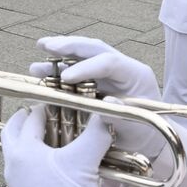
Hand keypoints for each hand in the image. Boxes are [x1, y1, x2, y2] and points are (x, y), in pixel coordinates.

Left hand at [2, 106, 110, 186]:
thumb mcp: (85, 160)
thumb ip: (97, 134)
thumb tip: (107, 113)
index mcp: (25, 149)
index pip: (31, 119)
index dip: (44, 108)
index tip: (54, 103)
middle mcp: (14, 162)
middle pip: (11, 132)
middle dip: (22, 120)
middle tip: (33, 113)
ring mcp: (14, 180)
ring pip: (13, 152)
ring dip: (23, 140)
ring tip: (40, 138)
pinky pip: (20, 170)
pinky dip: (28, 161)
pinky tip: (44, 166)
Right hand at [31, 37, 166, 162]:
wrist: (145, 141)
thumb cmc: (143, 135)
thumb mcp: (134, 130)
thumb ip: (119, 116)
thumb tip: (106, 102)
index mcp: (136, 75)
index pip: (110, 62)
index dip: (86, 67)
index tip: (66, 77)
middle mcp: (122, 68)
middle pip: (95, 49)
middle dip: (70, 45)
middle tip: (46, 45)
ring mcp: (109, 73)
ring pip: (84, 54)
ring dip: (61, 52)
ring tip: (41, 48)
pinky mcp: (97, 80)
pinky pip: (78, 68)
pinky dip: (60, 68)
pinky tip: (42, 70)